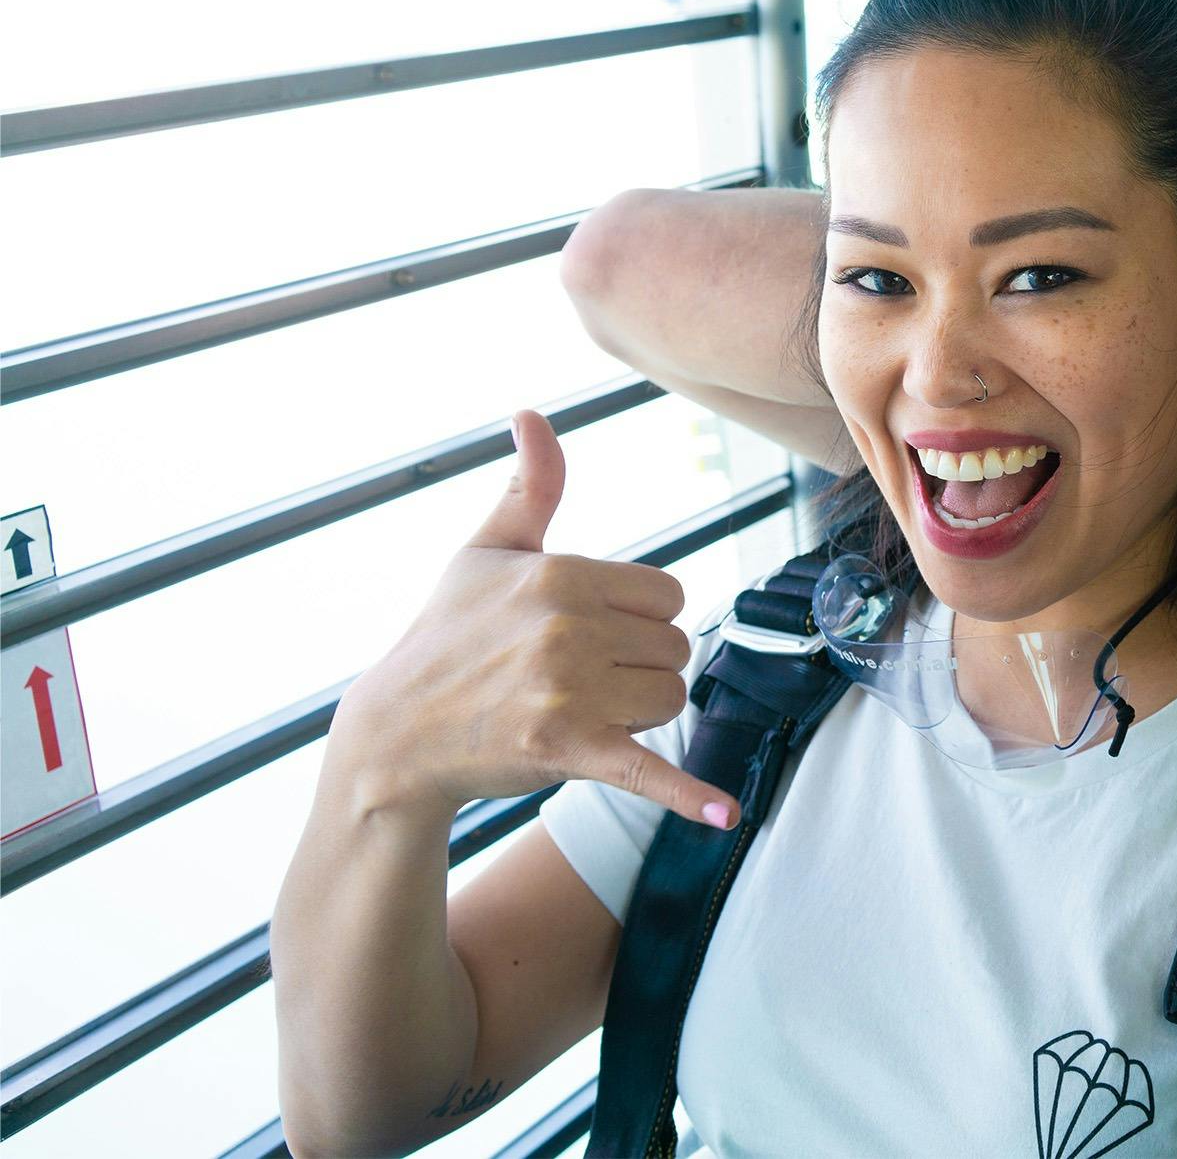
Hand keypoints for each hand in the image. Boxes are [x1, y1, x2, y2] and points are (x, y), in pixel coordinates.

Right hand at [331, 411, 735, 827]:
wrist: (397, 733)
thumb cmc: (447, 635)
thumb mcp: (485, 551)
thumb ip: (530, 486)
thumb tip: (533, 415)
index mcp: (561, 573)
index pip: (667, 595)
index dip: (639, 619)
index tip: (589, 632)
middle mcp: (567, 628)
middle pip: (675, 648)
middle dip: (639, 667)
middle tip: (574, 678)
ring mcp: (567, 692)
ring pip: (670, 699)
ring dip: (638, 713)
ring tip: (573, 710)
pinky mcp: (567, 751)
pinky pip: (648, 770)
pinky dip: (689, 796)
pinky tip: (726, 815)